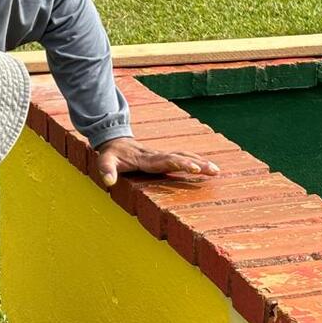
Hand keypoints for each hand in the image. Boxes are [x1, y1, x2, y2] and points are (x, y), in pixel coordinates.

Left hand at [95, 136, 220, 186]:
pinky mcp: (164, 157)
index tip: (194, 168)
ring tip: (216, 171)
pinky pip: (183, 158)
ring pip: (185, 156)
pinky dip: (197, 161)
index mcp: (146, 159)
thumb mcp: (104, 161)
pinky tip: (208, 167)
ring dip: (201, 162)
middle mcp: (157, 156)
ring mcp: (162, 155)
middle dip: (197, 164)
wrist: (115, 140)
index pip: (166, 161)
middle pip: (181, 158)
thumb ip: (106, 170)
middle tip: (213, 171)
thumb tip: (108, 182)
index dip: (180, 164)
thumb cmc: (111, 154)